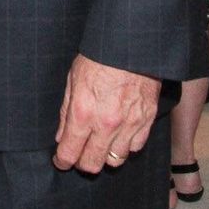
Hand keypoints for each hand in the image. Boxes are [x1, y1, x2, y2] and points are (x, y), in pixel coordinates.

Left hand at [52, 53, 160, 173]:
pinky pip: (135, 147)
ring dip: (105, 155)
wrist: (130, 45)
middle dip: (82, 163)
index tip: (61, 161)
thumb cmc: (98, 57)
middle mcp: (106, 124)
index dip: (63, 161)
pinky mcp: (147, 121)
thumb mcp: (73, 79)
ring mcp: (129, 124)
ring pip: (115, 160)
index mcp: (83, 112)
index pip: (70, 152)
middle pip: (93, 164)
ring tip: (100, 144)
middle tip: (79, 155)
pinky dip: (126, 145)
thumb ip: (66, 111)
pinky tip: (119, 135)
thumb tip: (61, 136)